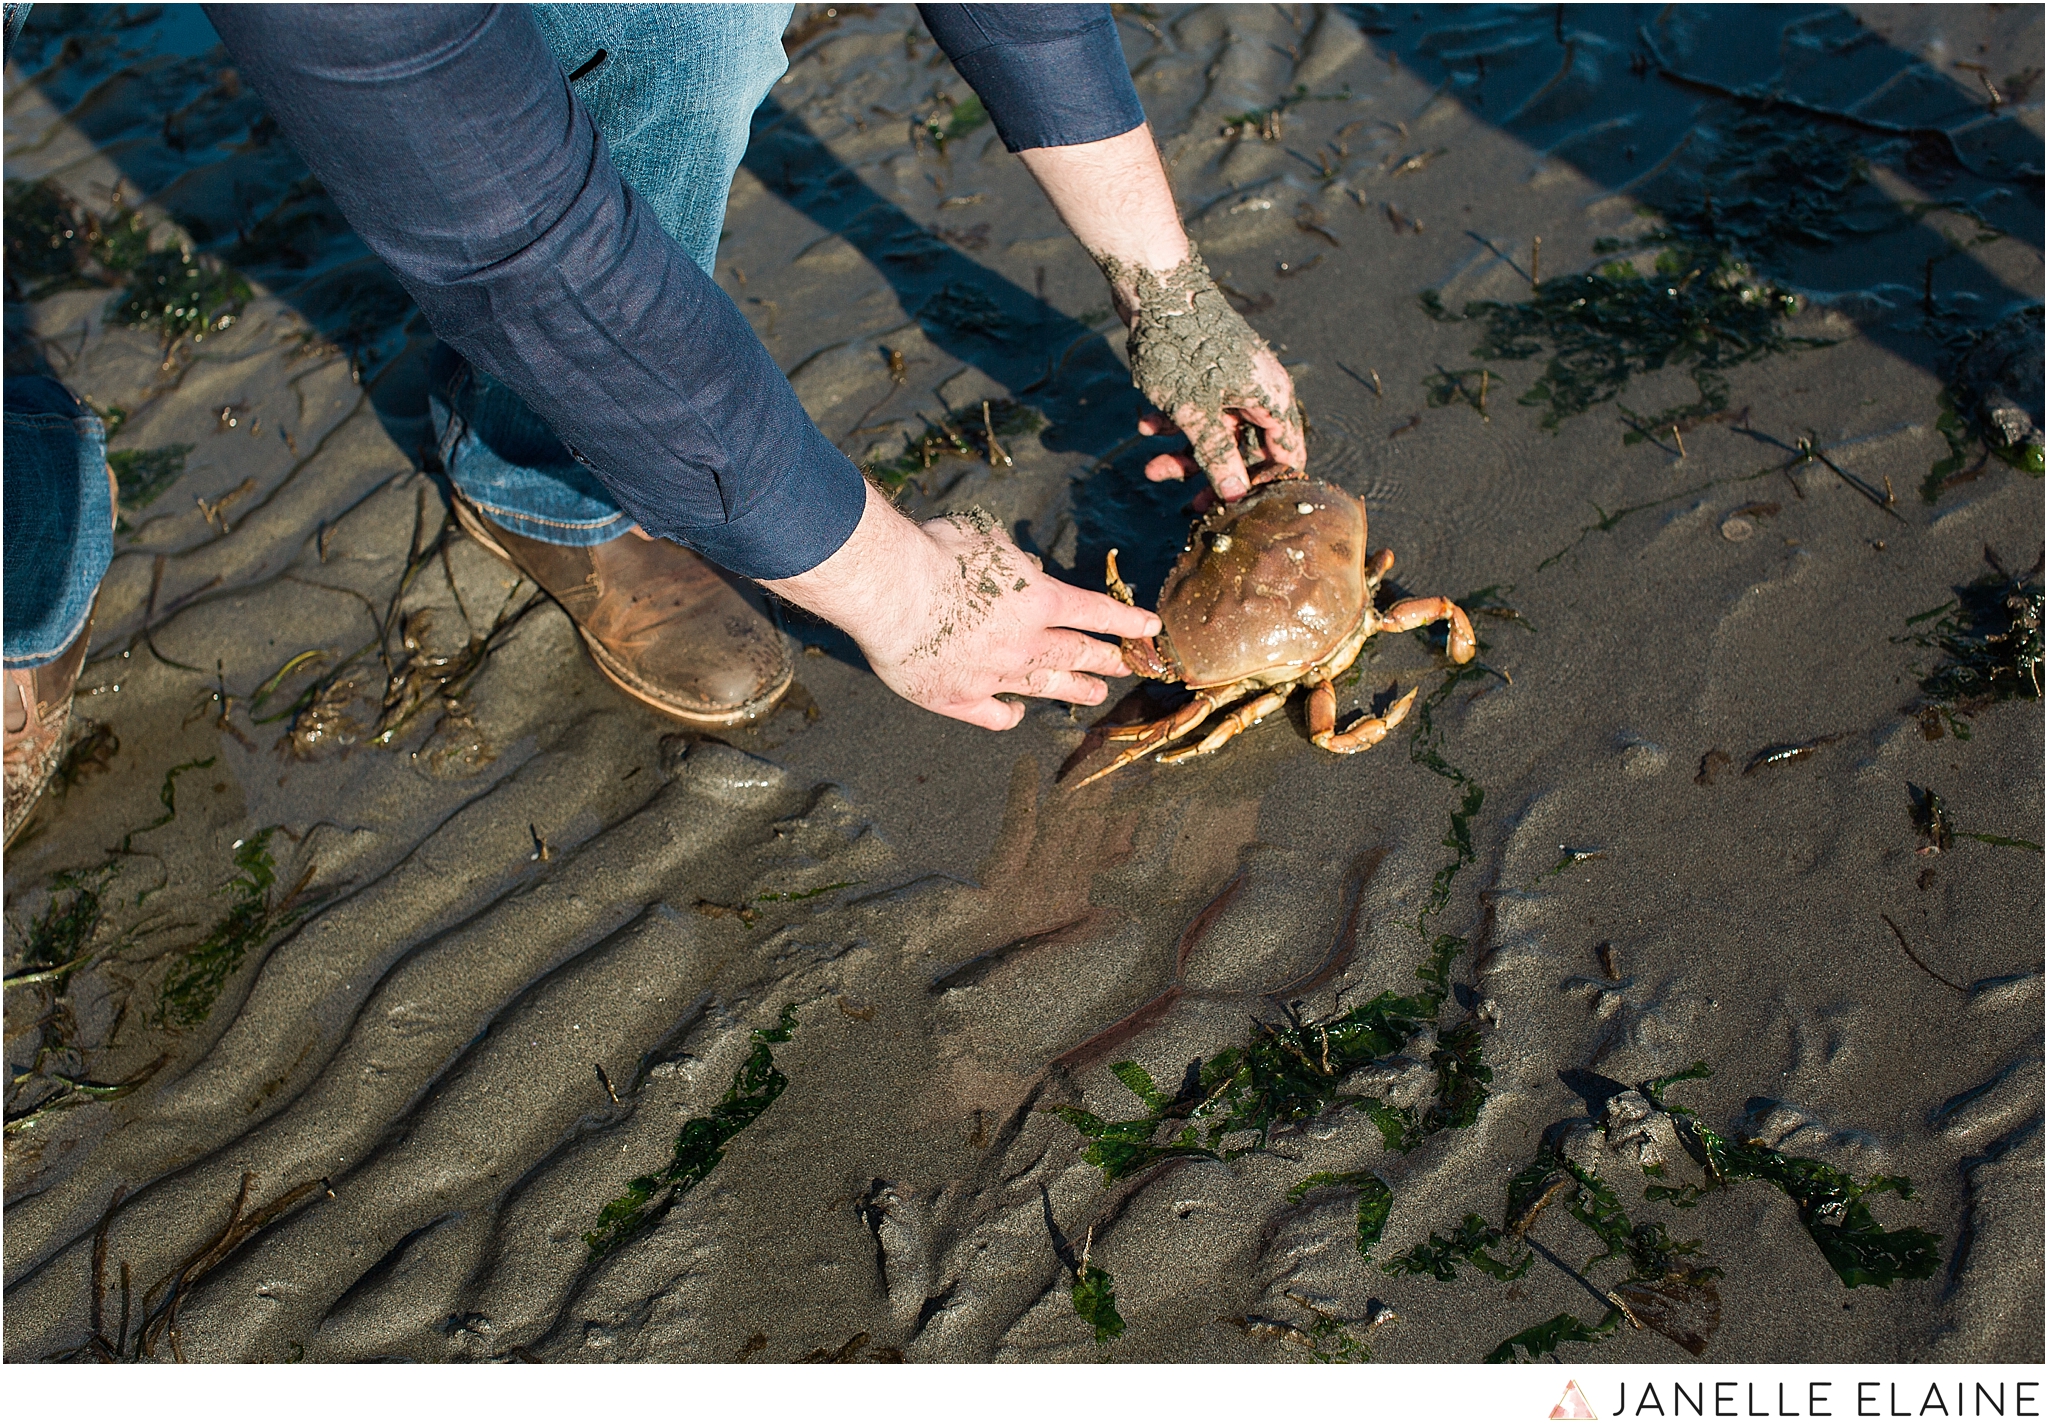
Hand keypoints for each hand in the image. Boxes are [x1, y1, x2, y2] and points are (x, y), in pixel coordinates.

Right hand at [762, 484, 1159, 730]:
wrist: (891, 591)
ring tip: (1094, 696)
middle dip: (1107, 661)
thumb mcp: (986, 537)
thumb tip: (1021, 567)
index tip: (1150, 628)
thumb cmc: (934, 552)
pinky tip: (1015, 716)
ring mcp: (994, 676)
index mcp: (1038, 600)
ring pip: (1046, 688)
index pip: (1096, 612)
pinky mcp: (958, 698)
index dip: (1126, 621)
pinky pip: (992, 715)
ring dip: (1074, 691)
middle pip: (1078, 655)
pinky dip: (1007, 716)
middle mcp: (1024, 643)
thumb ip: (1011, 557)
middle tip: (1126, 667)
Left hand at [1130, 311, 1307, 501]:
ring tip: (1150, 466)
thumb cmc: (1182, 349)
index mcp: (1271, 398)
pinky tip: (1146, 422)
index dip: (1263, 485)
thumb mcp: (1195, 414)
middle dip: (1212, 473)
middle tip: (1189, 503)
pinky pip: (1196, 409)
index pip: (1286, 456)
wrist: (1155, 289)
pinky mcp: (1207, 371)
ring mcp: (1232, 380)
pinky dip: (1173, 420)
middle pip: (1246, 449)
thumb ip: (1217, 456)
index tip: (1234, 506)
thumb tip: (1234, 494)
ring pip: (1215, 431)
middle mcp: (1259, 390)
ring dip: (1184, 451)